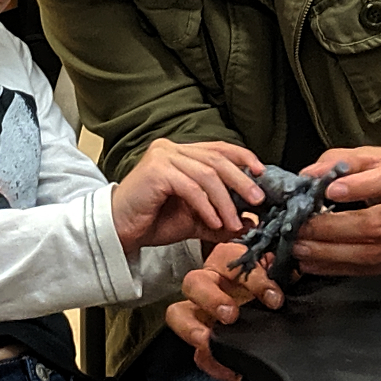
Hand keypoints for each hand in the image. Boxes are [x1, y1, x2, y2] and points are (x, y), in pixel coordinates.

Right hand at [111, 140, 265, 252]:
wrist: (118, 232)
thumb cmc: (153, 221)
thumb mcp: (195, 219)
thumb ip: (221, 218)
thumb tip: (252, 221)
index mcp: (182, 153)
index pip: (219, 148)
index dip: (243, 157)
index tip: (262, 173)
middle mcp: (172, 148)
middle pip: (217, 159)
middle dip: (242, 180)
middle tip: (258, 200)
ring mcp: (162, 157)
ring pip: (207, 174)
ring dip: (225, 200)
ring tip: (236, 221)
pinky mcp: (156, 171)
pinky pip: (191, 187)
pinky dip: (207, 206)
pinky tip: (214, 222)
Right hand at [166, 242, 284, 380]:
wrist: (269, 295)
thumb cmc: (269, 276)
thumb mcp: (277, 267)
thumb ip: (281, 268)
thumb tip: (296, 271)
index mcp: (228, 259)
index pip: (234, 262)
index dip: (255, 280)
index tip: (274, 298)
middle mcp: (209, 281)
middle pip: (194, 283)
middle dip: (210, 299)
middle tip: (230, 315)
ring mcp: (200, 309)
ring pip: (179, 314)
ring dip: (192, 329)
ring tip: (209, 342)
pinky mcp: (203, 336)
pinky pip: (196, 350)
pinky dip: (210, 361)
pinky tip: (231, 370)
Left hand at [293, 147, 380, 274]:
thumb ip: (343, 161)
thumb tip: (309, 174)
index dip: (360, 186)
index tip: (330, 190)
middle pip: (377, 223)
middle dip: (333, 227)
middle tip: (301, 226)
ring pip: (373, 252)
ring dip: (331, 253)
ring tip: (301, 247)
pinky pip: (370, 269)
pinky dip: (338, 267)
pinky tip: (315, 262)